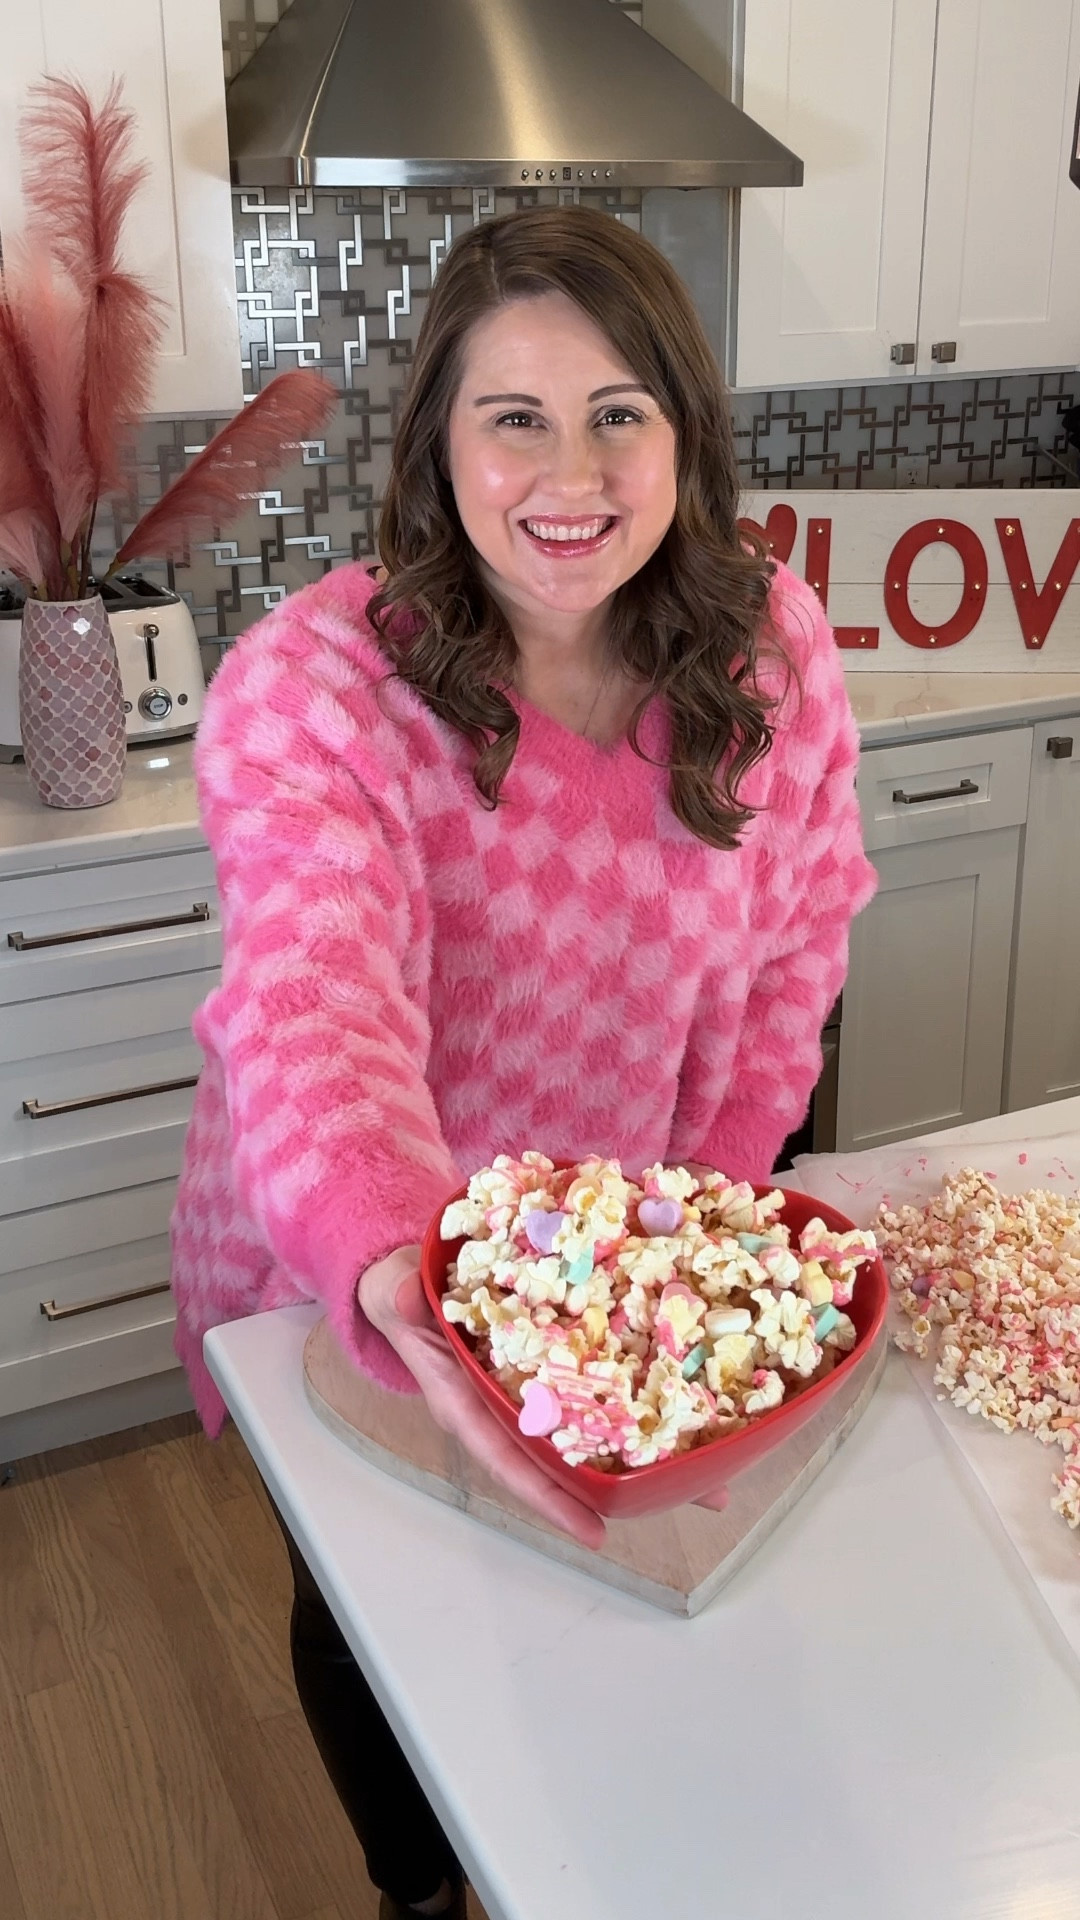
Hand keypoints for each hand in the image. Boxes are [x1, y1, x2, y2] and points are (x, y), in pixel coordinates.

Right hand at [359, 1247, 605, 1549]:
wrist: (404, 1279)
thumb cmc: (400, 1294)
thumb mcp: (393, 1291)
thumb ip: (400, 1298)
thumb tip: (409, 1299)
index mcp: (455, 1400)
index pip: (501, 1456)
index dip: (542, 1492)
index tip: (585, 1525)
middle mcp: (485, 1405)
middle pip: (534, 1459)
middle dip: (575, 1489)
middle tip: (625, 1511)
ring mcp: (505, 1389)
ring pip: (549, 1431)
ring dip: (590, 1450)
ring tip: (637, 1475)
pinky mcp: (523, 1366)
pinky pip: (558, 1391)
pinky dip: (591, 1401)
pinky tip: (628, 1407)